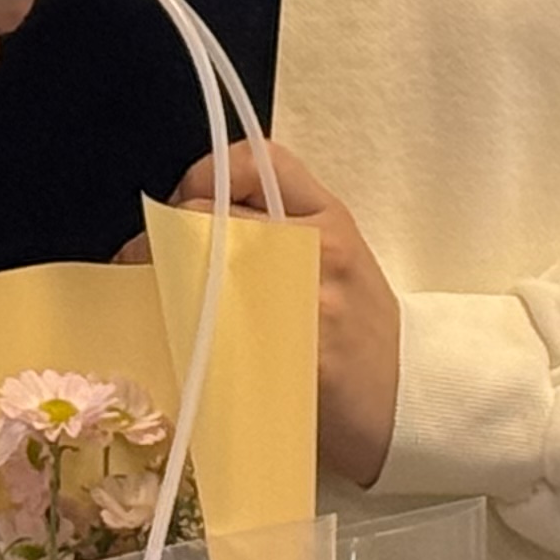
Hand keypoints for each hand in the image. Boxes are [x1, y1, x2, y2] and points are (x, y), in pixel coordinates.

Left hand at [144, 139, 403, 490]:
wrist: (410, 398)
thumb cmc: (363, 328)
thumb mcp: (340, 253)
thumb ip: (282, 224)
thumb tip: (194, 216)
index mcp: (328, 217)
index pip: (256, 162)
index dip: (205, 176)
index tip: (185, 206)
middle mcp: (314, 249)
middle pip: (207, 217)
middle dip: (163, 240)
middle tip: (148, 266)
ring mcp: (296, 303)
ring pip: (196, 272)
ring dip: (158, 287)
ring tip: (150, 307)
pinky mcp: (280, 357)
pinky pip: (206, 334)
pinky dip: (177, 336)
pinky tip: (171, 349)